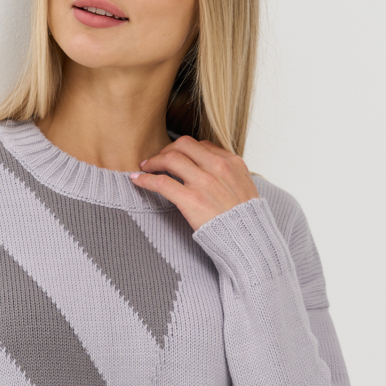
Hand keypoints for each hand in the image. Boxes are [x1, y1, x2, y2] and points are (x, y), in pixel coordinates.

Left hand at [129, 136, 258, 230]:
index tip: (175, 156)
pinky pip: (161, 182)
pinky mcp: (191, 199)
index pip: (201, 145)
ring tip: (145, 167)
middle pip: (183, 145)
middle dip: (166, 149)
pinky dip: (146, 179)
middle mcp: (218, 168)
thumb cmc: (246, 220)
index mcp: (232, 163)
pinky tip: (137, 180)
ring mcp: (204, 183)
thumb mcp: (244, 188)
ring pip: (170, 159)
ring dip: (153, 161)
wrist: (249, 241)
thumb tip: (212, 170)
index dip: (184, 149)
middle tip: (157, 159)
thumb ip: (228, 175)